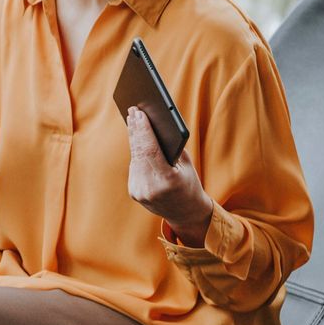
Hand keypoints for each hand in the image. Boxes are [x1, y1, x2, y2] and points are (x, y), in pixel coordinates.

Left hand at [125, 107, 213, 244]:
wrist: (186, 213)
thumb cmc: (189, 184)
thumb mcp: (186, 165)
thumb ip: (171, 147)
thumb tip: (154, 125)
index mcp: (167, 180)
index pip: (150, 150)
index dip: (143, 130)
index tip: (138, 113)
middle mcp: (151, 188)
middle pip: (139, 152)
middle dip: (136, 130)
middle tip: (133, 111)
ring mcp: (140, 192)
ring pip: (135, 158)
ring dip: (134, 138)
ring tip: (134, 120)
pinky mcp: (134, 192)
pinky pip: (135, 167)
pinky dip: (137, 152)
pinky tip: (135, 137)